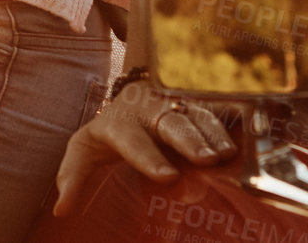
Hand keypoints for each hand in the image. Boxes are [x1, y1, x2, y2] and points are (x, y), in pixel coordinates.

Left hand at [52, 76, 235, 216]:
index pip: (132, 140)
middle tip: (206, 161)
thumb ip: (72, 176)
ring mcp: (176, 104)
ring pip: (196, 114)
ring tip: (227, 153)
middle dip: (189, 140)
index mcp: (120, 123)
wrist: (132, 98)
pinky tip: (247, 131)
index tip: (168, 177)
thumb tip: (61, 209)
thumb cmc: (109, 132)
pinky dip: (232, 118)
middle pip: (171, 123)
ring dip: (213, 132)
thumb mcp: (84, 149)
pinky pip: (217, 107)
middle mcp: (150, 110)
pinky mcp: (197, 102)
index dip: (150, 158)